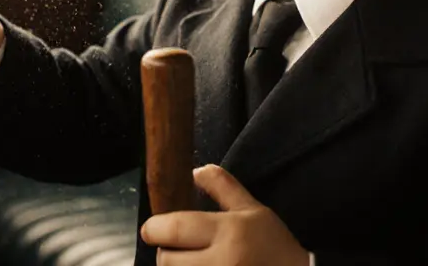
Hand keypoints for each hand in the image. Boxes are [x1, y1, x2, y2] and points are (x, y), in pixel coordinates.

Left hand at [141, 165, 308, 265]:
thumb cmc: (274, 246)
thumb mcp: (253, 209)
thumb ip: (222, 186)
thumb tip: (193, 171)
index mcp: (229, 232)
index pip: (175, 228)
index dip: (155, 227)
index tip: (154, 228)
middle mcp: (221, 262)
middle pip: (166, 260)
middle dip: (166, 253)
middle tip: (178, 249)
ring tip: (193, 262)